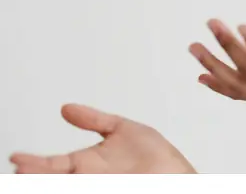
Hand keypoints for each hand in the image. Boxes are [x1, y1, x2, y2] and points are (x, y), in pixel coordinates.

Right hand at [10, 104, 195, 173]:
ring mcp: (97, 186)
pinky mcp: (108, 193)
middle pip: (53, 178)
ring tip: (30, 178)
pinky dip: (71, 187)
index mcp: (87, 163)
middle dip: (35, 175)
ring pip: (65, 186)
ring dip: (48, 183)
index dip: (34, 163)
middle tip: (20, 173)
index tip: (17, 159)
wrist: (178, 176)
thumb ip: (94, 119)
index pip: (52, 164)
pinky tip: (64, 182)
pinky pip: (86, 189)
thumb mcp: (123, 129)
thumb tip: (65, 109)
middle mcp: (89, 178)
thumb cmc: (156, 157)